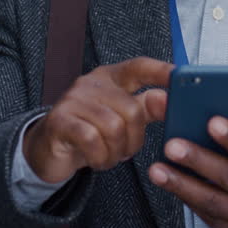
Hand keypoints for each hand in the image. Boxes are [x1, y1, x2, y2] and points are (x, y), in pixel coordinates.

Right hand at [23, 57, 171, 183]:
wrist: (47, 150)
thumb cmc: (90, 132)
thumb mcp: (120, 118)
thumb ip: (145, 107)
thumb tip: (168, 99)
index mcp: (110, 77)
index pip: (139, 67)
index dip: (161, 71)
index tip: (180, 77)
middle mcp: (91, 83)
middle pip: (132, 109)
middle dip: (134, 139)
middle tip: (125, 151)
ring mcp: (73, 100)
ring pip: (114, 127)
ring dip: (116, 152)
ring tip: (109, 157)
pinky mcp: (60, 120)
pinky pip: (92, 140)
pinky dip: (100, 157)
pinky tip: (97, 160)